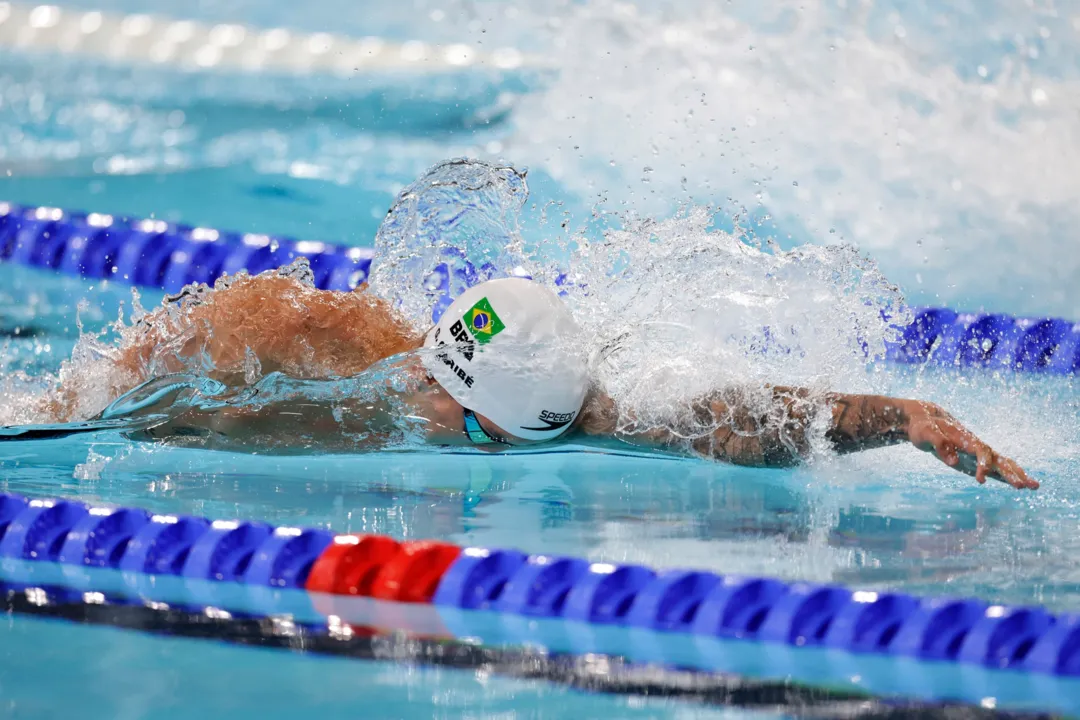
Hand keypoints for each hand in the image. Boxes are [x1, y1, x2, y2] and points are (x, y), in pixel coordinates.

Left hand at [904, 401, 1037, 489]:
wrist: (925, 420)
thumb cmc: (923, 426)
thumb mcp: (925, 433)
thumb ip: (939, 443)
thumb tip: (954, 461)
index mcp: (964, 438)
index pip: (980, 451)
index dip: (984, 463)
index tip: (981, 479)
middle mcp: (975, 445)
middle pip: (997, 458)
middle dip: (1011, 472)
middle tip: (1024, 486)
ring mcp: (977, 453)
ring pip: (1001, 463)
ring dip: (1017, 474)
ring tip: (1035, 486)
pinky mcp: (975, 460)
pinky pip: (995, 468)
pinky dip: (1007, 475)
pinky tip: (1020, 485)